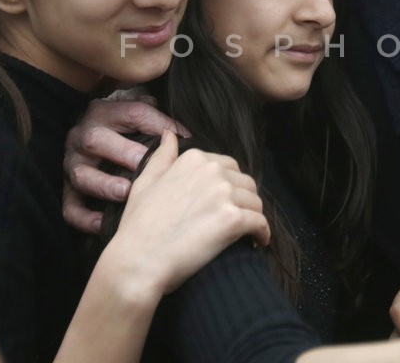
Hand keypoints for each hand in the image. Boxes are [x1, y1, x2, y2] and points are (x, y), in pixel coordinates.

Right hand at [63, 93, 185, 232]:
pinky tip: (104, 224)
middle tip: (147, 165)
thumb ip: (156, 115)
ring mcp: (72, 164)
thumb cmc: (126, 129)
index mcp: (105, 112)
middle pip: (97, 141)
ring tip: (126, 192)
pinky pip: (69, 207)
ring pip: (81, 175)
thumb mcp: (138, 111)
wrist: (90, 138)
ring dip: (104, 185)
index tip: (184, 138)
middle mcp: (83, 136)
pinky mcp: (65, 190)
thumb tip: (180, 133)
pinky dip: (85, 218)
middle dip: (123, 153)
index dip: (159, 124)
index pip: (132, 113)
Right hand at [101, 130, 269, 296]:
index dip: (229, 188)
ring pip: (256, 204)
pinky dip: (262, 235)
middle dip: (244, 202)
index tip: (223, 205)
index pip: (229, 168)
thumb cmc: (138, 228)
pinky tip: (256, 243)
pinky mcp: (234, 219)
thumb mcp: (144, 184)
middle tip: (235, 221)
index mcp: (193, 159)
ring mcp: (224, 194)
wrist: (137, 263)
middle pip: (246, 184)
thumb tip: (169, 135)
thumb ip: (162, 157)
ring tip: (244, 234)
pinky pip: (261, 224)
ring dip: (253, 219)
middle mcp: (212, 171)